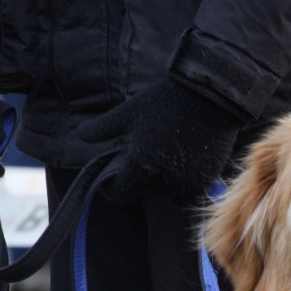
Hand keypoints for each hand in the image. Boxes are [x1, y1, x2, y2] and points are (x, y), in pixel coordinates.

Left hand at [75, 75, 243, 205]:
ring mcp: (188, 185)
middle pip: (146, 192)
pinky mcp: (207, 180)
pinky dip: (186, 176)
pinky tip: (186, 153)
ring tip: (168, 152)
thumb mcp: (128, 113)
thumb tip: (80, 135)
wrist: (210, 97)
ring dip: (166, 179)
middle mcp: (164, 184)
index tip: (116, 173)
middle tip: (148, 152)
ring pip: (170, 193)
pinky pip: (190, 187)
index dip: (114, 185)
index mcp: (140, 170)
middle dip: (143, 177)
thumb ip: (102, 129)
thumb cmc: (164, 103)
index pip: (120, 194)